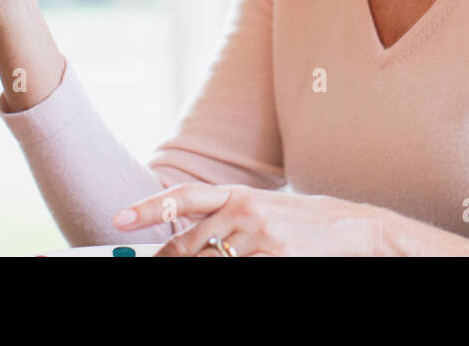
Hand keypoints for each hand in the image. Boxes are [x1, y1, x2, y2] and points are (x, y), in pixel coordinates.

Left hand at [113, 184, 384, 256]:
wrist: (350, 228)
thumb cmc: (299, 223)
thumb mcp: (260, 212)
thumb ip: (223, 223)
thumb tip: (184, 245)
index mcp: (237, 194)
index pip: (184, 197)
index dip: (149, 207)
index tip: (119, 218)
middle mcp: (244, 211)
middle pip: (188, 245)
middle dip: (166, 262)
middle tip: (149, 267)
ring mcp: (260, 236)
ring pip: (210, 265)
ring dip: (201, 271)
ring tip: (217, 263)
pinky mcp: (276, 257)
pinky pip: (239, 274)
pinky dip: (231, 275)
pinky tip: (243, 265)